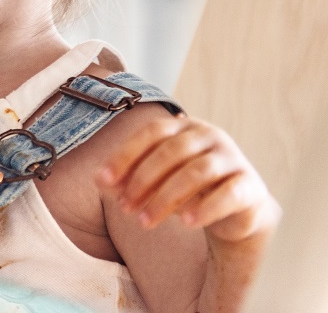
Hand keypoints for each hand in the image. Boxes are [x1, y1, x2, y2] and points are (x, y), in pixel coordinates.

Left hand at [98, 115, 280, 245]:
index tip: (105, 180)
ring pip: (196, 173)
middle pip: (171, 152)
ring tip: (146, 221)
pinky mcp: (250, 185)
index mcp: (183, 126)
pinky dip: (206, 207)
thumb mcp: (154, 180)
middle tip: (125, 208)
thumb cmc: (185, 186)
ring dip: (166, 198)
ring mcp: (232, 159)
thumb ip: (127, 178)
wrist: (234, 208)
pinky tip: (188, 222)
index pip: (151, 133)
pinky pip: (228, 193)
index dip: (126, 155)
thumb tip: (98, 179)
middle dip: (143, 181)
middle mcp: (209, 135)